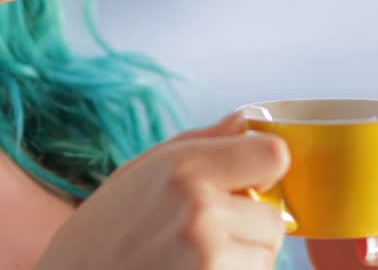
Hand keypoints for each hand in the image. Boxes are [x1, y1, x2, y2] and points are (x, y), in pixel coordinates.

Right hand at [37, 113, 289, 269]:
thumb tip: (248, 121)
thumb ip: (204, 143)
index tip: (248, 182)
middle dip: (250, 227)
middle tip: (206, 234)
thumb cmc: (103, 231)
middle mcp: (200, 210)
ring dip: (242, 259)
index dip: (265, 170)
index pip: (274, 155)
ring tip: (193, 260)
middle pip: (274, 217)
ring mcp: (206, 256)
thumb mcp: (143, 170)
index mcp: (185, 168)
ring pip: (266, 256)